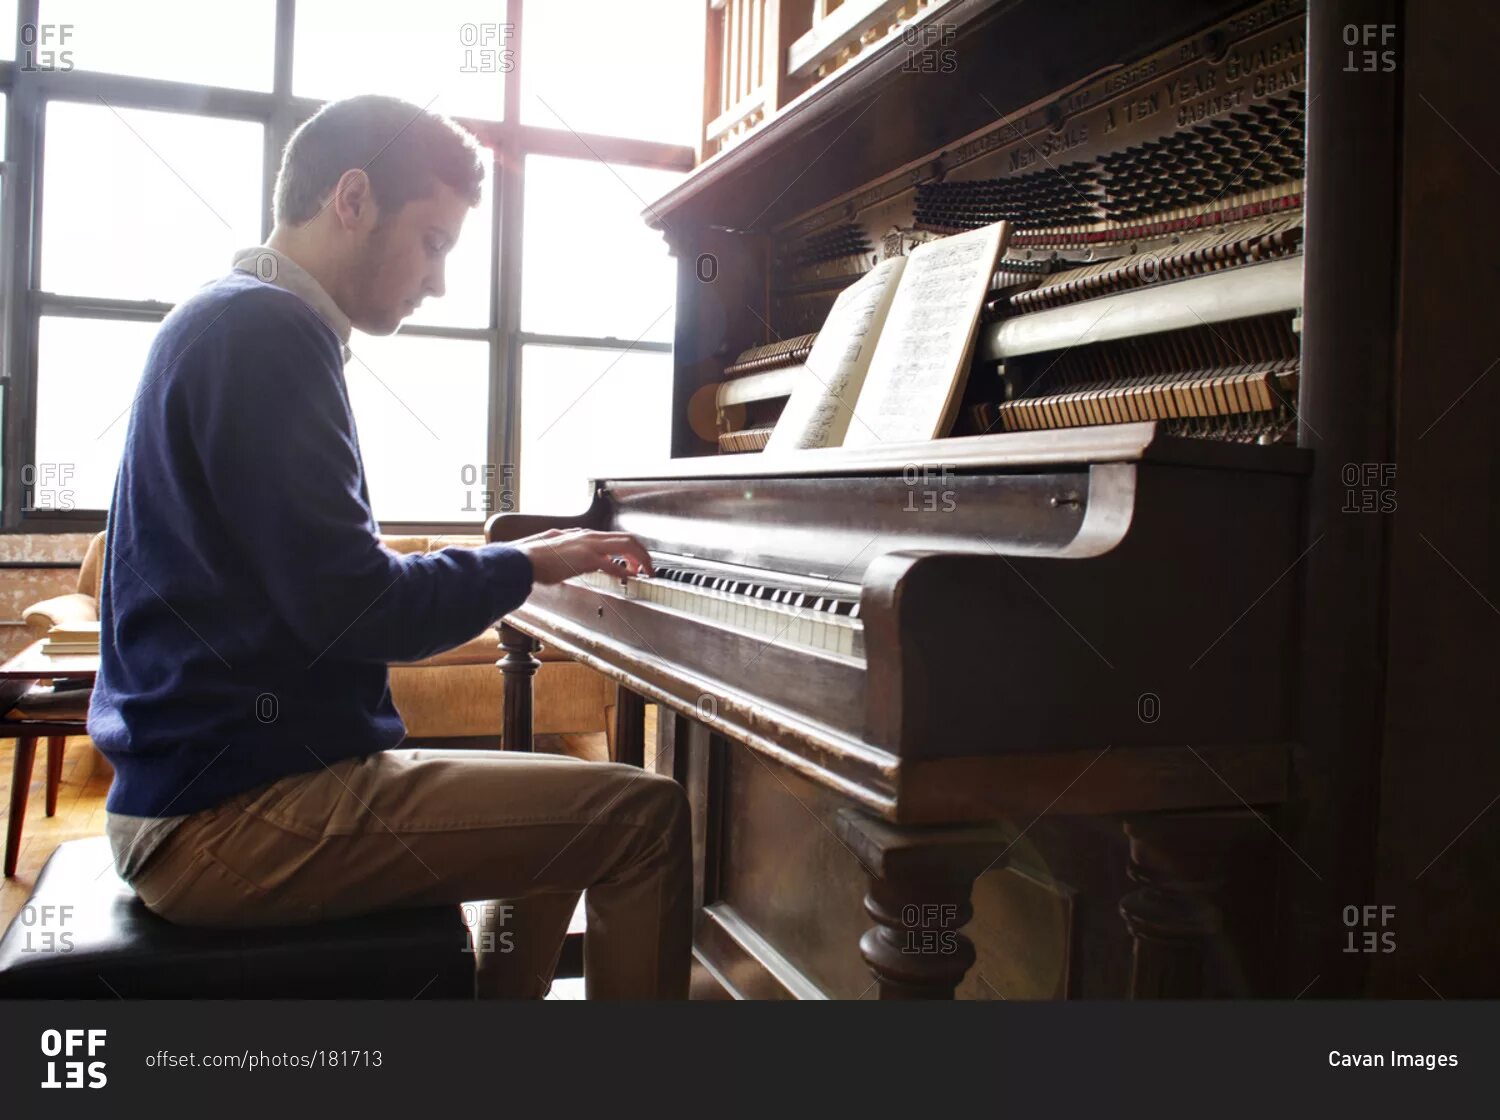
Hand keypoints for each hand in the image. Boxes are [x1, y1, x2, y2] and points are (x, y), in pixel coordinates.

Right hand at [514, 528, 654, 585]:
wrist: (521, 559)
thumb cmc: (534, 557)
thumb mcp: (558, 549)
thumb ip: (571, 553)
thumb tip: (578, 560)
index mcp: (583, 535)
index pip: (616, 537)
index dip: (631, 549)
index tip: (636, 562)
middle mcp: (589, 537)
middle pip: (628, 538)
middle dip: (643, 553)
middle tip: (649, 568)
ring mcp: (589, 546)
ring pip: (626, 545)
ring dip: (640, 559)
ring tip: (645, 573)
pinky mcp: (585, 559)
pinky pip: (612, 564)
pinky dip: (624, 571)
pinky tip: (629, 578)